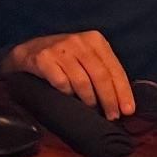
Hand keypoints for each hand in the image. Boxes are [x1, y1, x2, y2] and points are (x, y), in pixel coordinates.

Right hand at [4, 30, 134, 118]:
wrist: (28, 51)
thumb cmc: (64, 59)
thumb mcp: (86, 57)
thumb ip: (102, 71)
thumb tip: (121, 100)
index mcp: (95, 40)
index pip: (114, 68)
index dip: (123, 91)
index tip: (128, 110)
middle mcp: (79, 41)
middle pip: (100, 76)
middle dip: (109, 100)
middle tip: (112, 117)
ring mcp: (60, 49)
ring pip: (82, 81)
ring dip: (89, 100)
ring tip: (92, 110)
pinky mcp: (44, 59)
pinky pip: (61, 83)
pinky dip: (68, 95)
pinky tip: (70, 99)